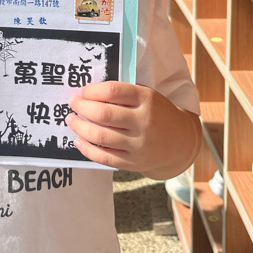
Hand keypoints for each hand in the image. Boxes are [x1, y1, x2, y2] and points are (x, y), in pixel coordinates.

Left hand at [66, 81, 200, 175]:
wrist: (180, 142)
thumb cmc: (157, 113)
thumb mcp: (147, 96)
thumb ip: (123, 93)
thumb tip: (87, 93)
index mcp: (147, 99)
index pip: (113, 90)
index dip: (92, 90)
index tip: (82, 91)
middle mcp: (143, 121)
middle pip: (104, 114)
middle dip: (82, 107)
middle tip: (72, 104)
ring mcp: (139, 144)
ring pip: (101, 136)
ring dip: (80, 127)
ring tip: (71, 120)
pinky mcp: (134, 162)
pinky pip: (105, 157)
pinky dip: (87, 149)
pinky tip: (78, 140)